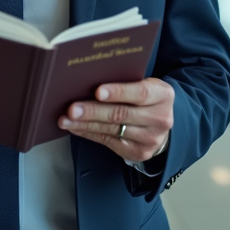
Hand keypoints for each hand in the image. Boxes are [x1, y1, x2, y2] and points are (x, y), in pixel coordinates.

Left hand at [59, 79, 173, 162]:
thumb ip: (127, 81)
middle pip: (122, 114)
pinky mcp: (138, 152)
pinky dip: (89, 133)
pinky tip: (76, 127)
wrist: (161, 123)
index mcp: (163, 95)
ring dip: (85, 124)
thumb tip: (90, 78)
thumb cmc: (147, 98)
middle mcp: (160, 118)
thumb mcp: (146, 85)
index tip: (97, 91)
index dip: (118, 92)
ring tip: (66, 119)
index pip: (140, 93)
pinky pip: (108, 141)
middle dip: (93, 111)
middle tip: (72, 108)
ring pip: (112, 129)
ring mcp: (150, 138)